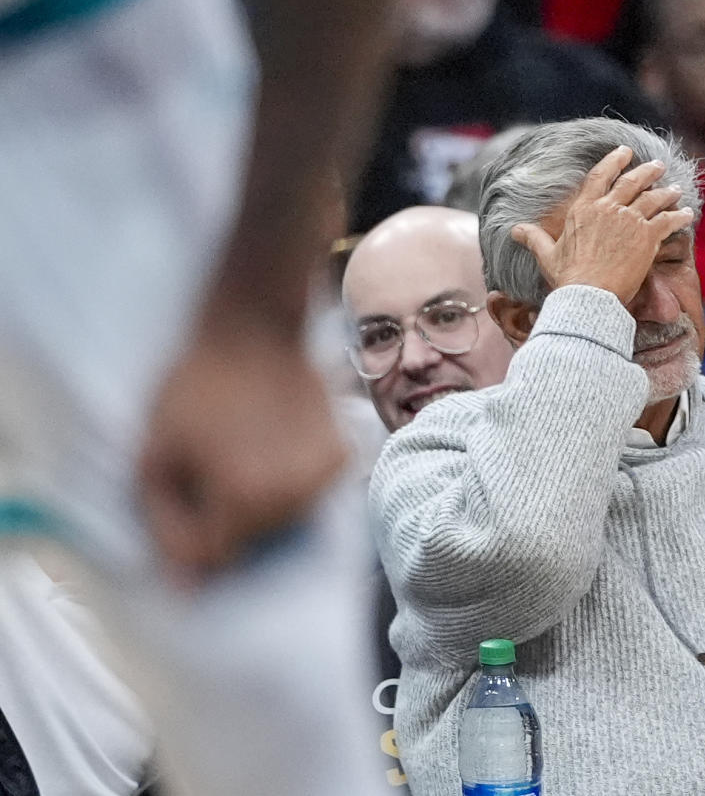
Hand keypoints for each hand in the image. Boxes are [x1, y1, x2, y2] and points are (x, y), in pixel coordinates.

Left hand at [138, 314, 345, 580]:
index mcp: (243, 500)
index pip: (213, 560)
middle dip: (225, 520)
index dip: (188, 534)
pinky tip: (275, 445)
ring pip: (283, 522)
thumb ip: (164, 525)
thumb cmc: (194, 388)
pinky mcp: (342, 459)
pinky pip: (309, 494)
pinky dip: (290, 482)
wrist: (253, 330)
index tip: (182, 498)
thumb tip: (188, 584)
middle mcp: (292, 498)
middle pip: (252, 545)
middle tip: (210, 469)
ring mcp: (323, 479)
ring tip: (244, 453)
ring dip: (259, 504)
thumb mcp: (152, 456)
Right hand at [511, 145, 694, 304]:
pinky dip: (679, 215)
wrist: (589, 295)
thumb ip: (533, 238)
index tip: (624, 152)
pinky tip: (687, 213)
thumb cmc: (567, 278)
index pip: (600, 176)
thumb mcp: (547, 255)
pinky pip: (668, 220)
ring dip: (666, 192)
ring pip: (653, 198)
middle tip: (657, 166)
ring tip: (675, 189)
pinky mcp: (647, 237)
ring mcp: (630, 221)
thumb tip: (514, 230)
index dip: (614, 161)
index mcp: (584, 209)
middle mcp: (608, 209)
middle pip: (632, 182)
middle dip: (647, 172)